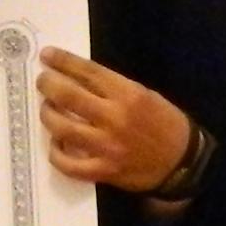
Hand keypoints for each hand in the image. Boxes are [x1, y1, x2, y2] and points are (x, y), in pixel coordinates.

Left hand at [37, 46, 194, 191]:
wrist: (183, 161)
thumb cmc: (164, 123)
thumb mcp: (145, 94)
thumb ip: (113, 87)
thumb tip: (78, 78)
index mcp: (127, 94)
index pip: (87, 72)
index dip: (63, 61)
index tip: (47, 55)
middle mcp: (114, 118)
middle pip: (68, 96)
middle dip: (48, 84)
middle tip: (43, 81)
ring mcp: (106, 146)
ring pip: (62, 128)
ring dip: (48, 115)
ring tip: (48, 109)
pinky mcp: (103, 170)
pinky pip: (68, 165)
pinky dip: (56, 154)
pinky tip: (57, 144)